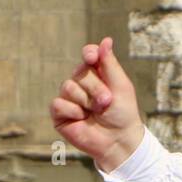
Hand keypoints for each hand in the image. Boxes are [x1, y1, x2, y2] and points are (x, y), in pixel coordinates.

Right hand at [51, 37, 144, 172]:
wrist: (118, 141)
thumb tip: (105, 40)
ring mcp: (69, 98)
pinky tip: (82, 120)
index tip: (92, 58)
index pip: (88, 55)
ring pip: (68, 87)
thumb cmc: (122, 114)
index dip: (89, 55)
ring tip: (96, 113)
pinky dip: (73, 112)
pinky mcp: (60, 114)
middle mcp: (81, 83)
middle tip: (106, 102)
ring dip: (86, 101)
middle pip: (80, 72)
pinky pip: (59, 103)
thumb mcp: (121, 86)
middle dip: (96, 88)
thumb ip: (110, 64)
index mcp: (97, 74)